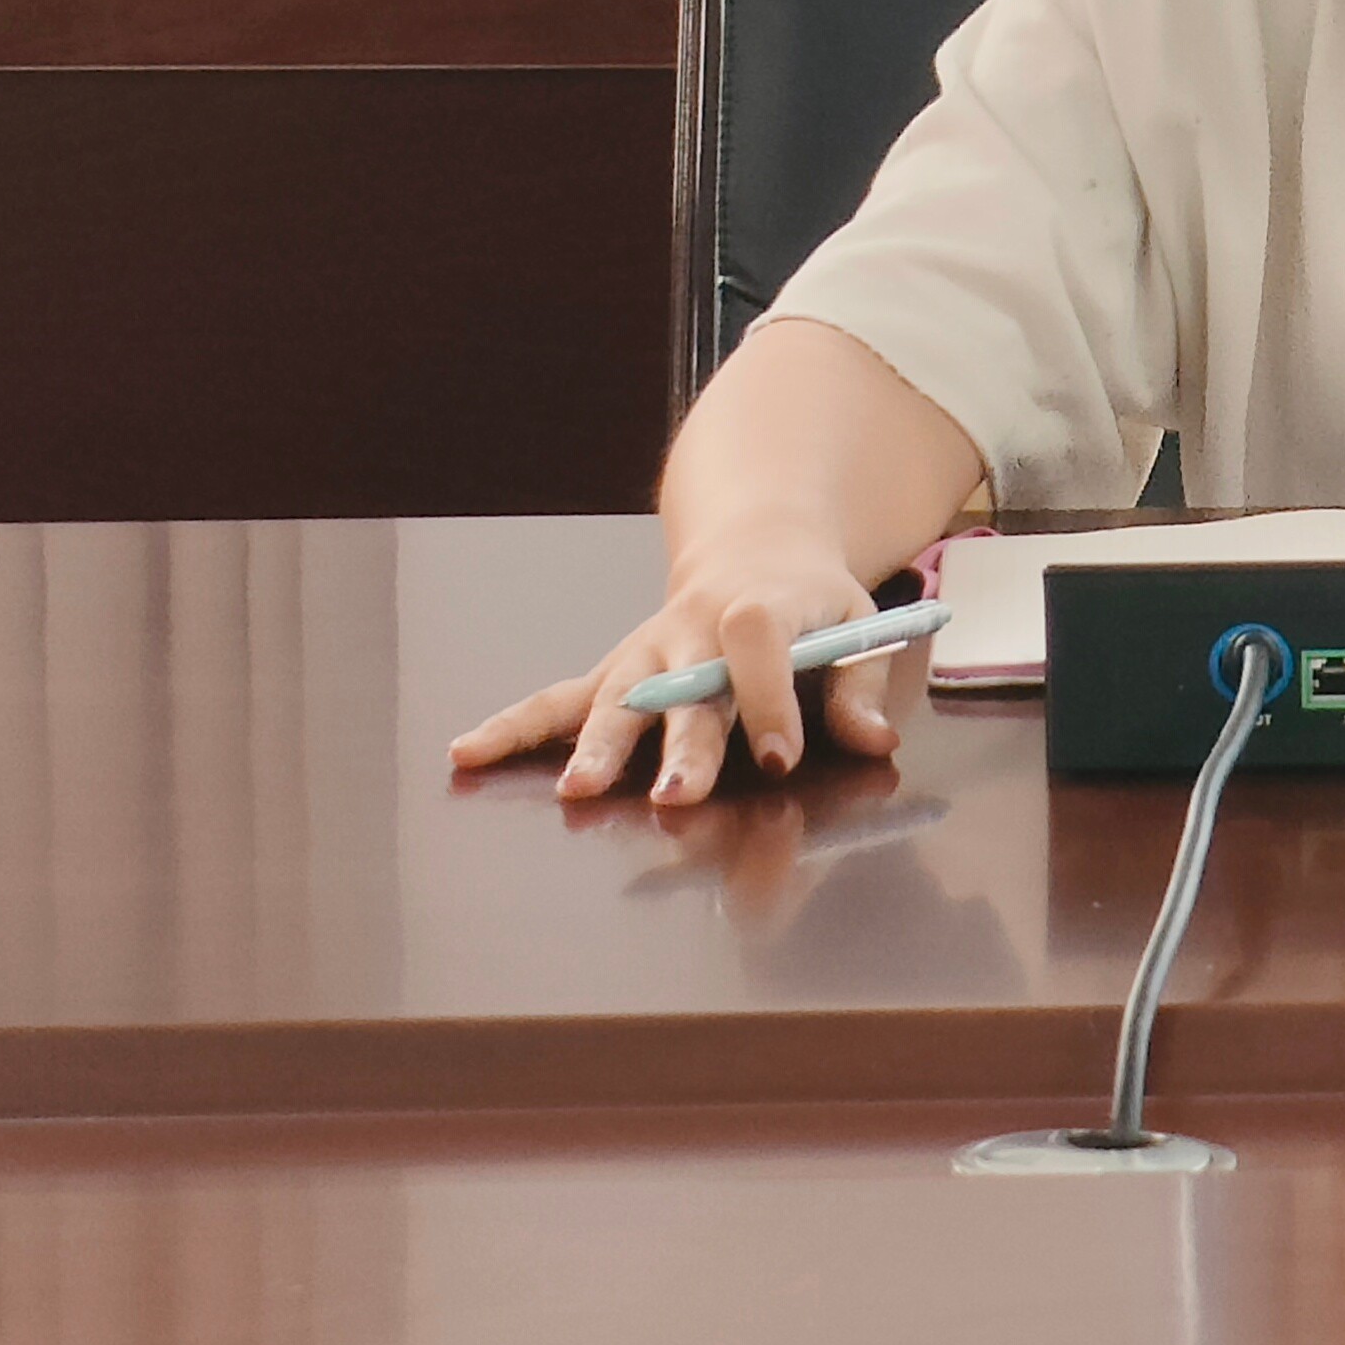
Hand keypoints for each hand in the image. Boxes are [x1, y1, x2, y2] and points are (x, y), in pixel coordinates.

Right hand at [447, 521, 906, 803]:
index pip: (759, 651)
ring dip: (595, 743)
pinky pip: (557, 697)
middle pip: (682, 687)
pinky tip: (467, 753)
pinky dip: (512, 725)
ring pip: (614, 696)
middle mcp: (691, 630)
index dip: (768, 702)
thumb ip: (858, 687)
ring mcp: (645, 651)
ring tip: (575, 789)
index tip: (778, 758)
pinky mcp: (615, 670)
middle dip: (679, 743)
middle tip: (675, 796)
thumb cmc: (812, 601)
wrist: (757, 548)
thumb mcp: (855, 626)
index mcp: (758, 610)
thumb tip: (876, 742)